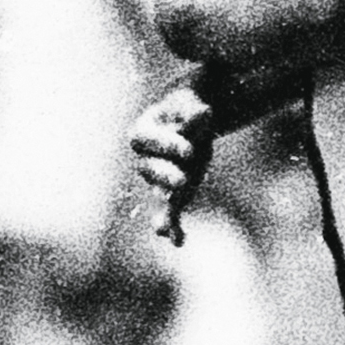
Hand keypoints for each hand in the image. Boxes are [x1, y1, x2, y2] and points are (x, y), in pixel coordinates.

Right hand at [128, 79, 213, 239]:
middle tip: (183, 181)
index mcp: (143, 132)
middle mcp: (147, 159)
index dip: (165, 145)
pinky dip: (174, 227)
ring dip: (160, 214)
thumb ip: (192, 110)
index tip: (188, 150)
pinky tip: (178, 242)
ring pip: (156, 198)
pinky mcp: (174, 194)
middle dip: (165, 177)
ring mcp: (160, 180)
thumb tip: (201, 115)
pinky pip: (171, 212)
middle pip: (149, 171)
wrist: (191, 123)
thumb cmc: (187, 109)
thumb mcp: (190, 103)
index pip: (145, 139)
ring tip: (162, 230)